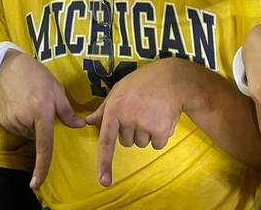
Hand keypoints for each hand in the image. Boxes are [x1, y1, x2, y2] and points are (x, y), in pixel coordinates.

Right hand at [0, 50, 85, 188]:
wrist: (7, 66)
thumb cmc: (36, 75)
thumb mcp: (56, 89)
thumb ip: (67, 111)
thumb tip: (80, 125)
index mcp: (41, 111)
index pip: (44, 145)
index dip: (42, 166)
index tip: (38, 183)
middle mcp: (25, 119)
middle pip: (37, 137)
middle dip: (41, 127)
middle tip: (40, 106)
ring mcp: (11, 120)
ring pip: (27, 133)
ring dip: (31, 125)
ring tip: (29, 103)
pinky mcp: (3, 120)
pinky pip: (16, 129)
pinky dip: (21, 122)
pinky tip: (20, 105)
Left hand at [85, 59, 183, 186]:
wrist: (171, 79)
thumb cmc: (142, 82)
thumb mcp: (119, 89)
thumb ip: (104, 108)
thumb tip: (89, 121)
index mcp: (114, 109)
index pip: (106, 140)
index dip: (104, 163)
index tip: (104, 181)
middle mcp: (128, 119)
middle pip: (126, 142)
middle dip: (132, 131)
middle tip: (140, 112)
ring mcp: (145, 125)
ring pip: (141, 143)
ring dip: (146, 133)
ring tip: (152, 112)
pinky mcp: (161, 130)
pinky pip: (157, 145)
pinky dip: (160, 135)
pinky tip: (162, 118)